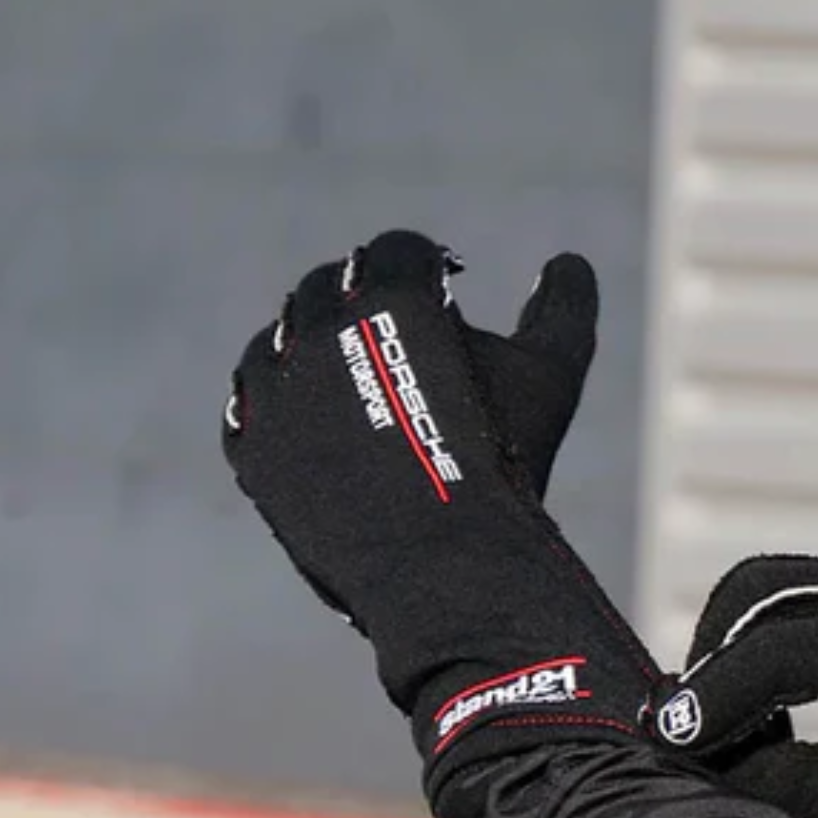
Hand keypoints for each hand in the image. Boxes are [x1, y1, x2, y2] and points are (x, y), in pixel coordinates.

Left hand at [223, 230, 659, 783]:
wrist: (447, 568)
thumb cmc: (508, 464)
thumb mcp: (553, 375)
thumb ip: (564, 305)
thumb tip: (567, 261)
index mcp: (393, 297)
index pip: (397, 249)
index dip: (426, 265)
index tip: (444, 289)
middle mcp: (321, 330)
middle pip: (329, 284)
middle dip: (363, 296)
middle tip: (396, 329)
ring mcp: (276, 390)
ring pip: (278, 339)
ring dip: (309, 343)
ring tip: (349, 375)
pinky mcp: (251, 447)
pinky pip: (250, 403)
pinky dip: (277, 400)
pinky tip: (312, 417)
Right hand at [638, 556, 817, 817]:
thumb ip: (783, 777)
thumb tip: (703, 756)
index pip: (787, 649)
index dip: (718, 694)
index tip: (668, 742)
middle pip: (761, 592)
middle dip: (711, 661)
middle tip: (684, 735)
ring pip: (766, 587)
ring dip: (727, 649)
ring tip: (716, 727)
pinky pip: (786, 601)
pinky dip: (752, 645)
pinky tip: (753, 711)